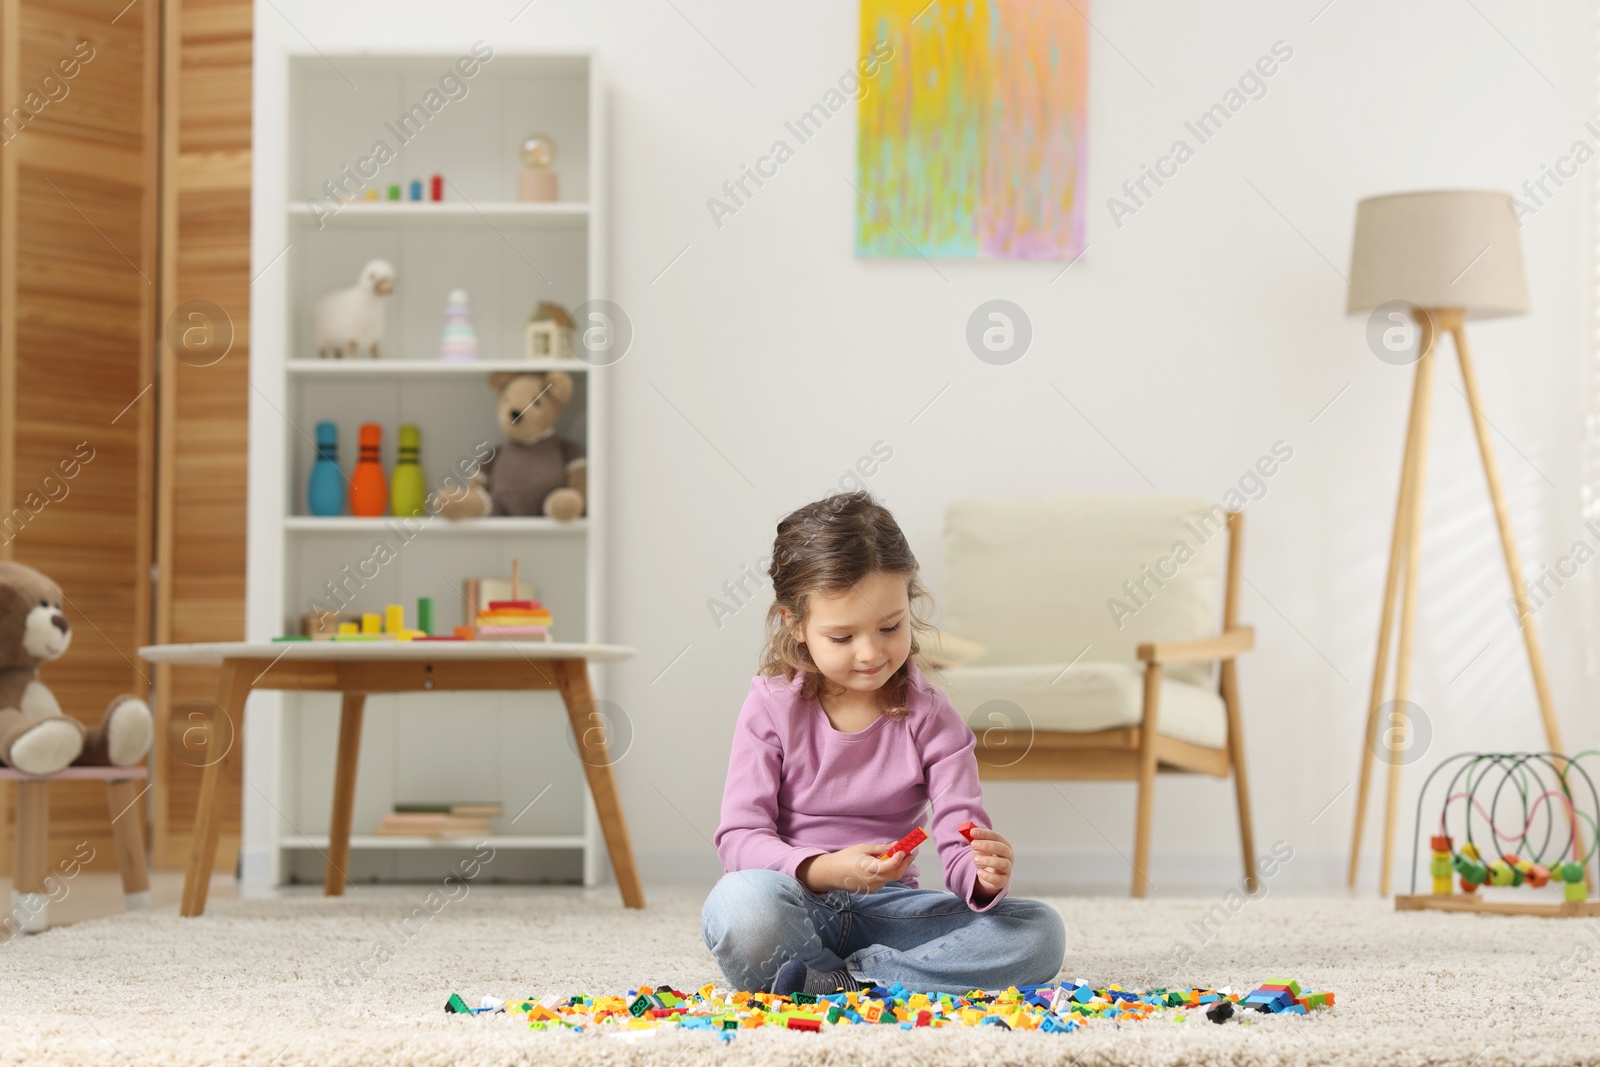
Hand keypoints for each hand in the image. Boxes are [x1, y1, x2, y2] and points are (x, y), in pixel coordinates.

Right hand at [798, 841, 914, 894]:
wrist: (832, 873)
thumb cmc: (846, 858)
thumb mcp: (863, 848)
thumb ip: (881, 849)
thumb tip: (896, 845)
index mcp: (869, 869)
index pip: (889, 866)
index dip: (900, 858)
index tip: (905, 850)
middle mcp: (873, 881)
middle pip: (896, 874)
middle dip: (906, 863)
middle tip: (912, 852)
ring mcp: (873, 888)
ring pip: (891, 878)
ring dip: (898, 867)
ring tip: (899, 855)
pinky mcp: (872, 890)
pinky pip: (884, 881)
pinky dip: (889, 872)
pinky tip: (886, 864)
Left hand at [969, 827, 1013, 899]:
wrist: (988, 875)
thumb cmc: (986, 857)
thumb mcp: (979, 848)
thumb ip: (973, 840)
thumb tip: (964, 834)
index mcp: (1004, 844)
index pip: (997, 836)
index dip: (985, 833)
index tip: (972, 832)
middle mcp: (1008, 856)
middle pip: (1002, 848)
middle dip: (987, 845)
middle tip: (973, 845)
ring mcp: (1007, 869)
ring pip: (1003, 863)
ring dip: (988, 860)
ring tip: (976, 860)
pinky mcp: (1003, 881)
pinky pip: (998, 879)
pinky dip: (988, 876)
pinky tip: (979, 872)